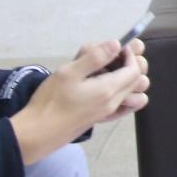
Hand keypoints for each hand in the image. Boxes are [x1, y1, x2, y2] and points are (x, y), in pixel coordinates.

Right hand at [10, 41, 150, 164]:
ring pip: (134, 94)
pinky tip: (105, 86)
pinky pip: (125, 105)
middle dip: (130, 64)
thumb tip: (116, 44)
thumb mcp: (69, 73)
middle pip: (137, 81)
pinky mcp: (102, 119)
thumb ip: (94, 57)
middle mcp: (114, 103)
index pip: (134, 70)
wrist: (39, 132)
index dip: (130, 55)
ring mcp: (109, 113)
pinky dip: (124, 93)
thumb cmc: (51, 100)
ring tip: (110, 70)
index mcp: (108, 90)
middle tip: (111, 56)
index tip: (117, 47)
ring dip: (129, 79)